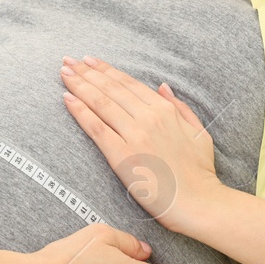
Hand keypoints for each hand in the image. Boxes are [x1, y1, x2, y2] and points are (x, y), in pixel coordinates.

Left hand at [60, 55, 223, 234]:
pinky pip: (96, 127)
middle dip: (87, 72)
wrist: (198, 202)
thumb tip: (162, 86)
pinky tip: (67, 99)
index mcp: (165, 110)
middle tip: (69, 61)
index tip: (91, 61)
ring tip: (64, 73)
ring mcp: (134, 134)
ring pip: (101, 103)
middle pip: (111, 89)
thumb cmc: (200, 172)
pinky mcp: (121, 154)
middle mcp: (148, 117)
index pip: (129, 84)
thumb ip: (180, 107)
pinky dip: (80, 111)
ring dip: (79, 85)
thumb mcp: (198, 131)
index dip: (107, 70)